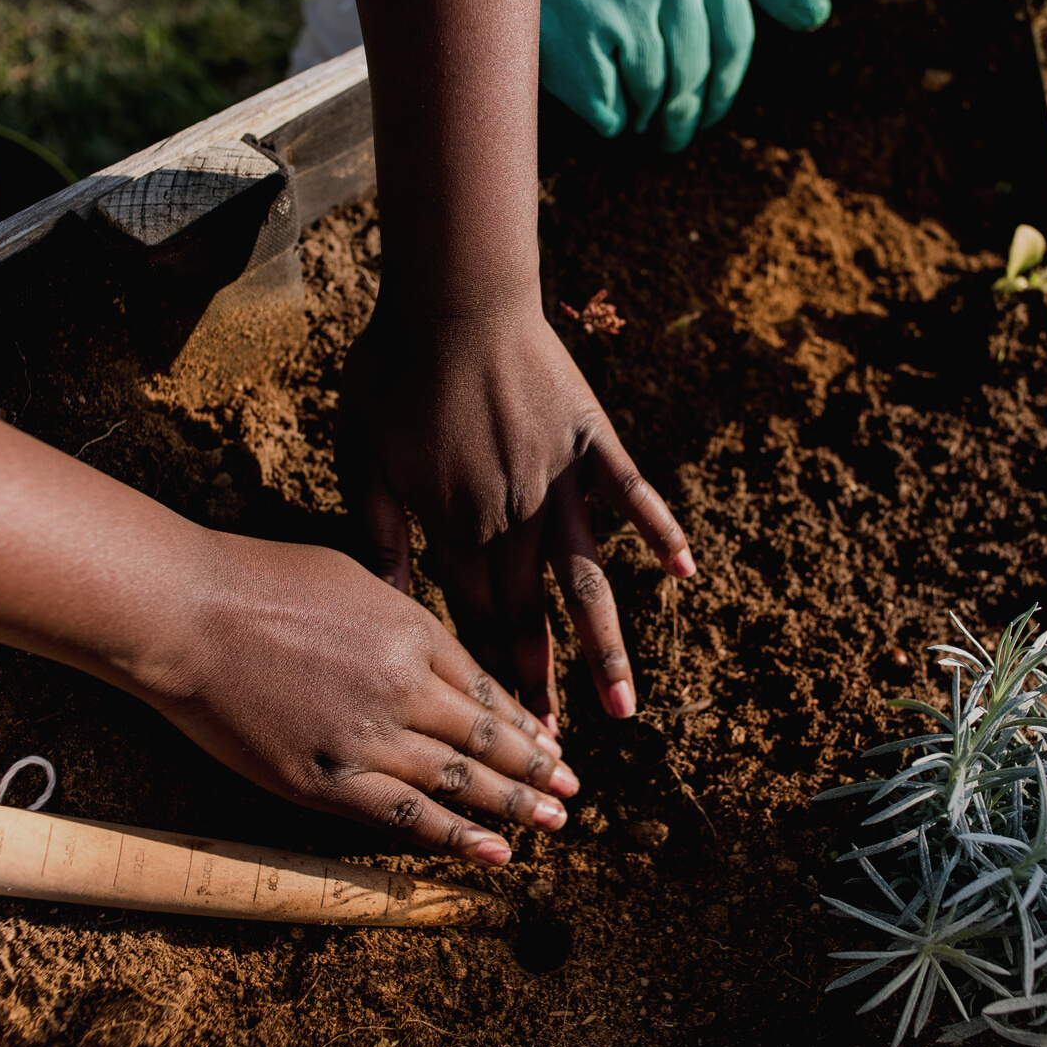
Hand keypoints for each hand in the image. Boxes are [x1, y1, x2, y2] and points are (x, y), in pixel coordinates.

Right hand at [143, 535, 576, 865]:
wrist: (188, 614)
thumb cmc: (259, 581)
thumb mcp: (353, 577)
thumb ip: (402, 618)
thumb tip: (433, 648)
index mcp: (415, 632)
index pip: (485, 689)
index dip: (522, 721)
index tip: (551, 742)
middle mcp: (405, 689)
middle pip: (486, 738)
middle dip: (536, 767)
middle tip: (573, 788)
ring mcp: (368, 738)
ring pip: (459, 780)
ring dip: (512, 804)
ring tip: (552, 822)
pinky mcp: (326, 781)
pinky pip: (404, 816)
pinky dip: (454, 836)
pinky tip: (494, 852)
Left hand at [338, 292, 694, 730]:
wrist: (451, 296)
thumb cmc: (393, 371)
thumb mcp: (362, 456)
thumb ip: (377, 535)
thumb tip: (386, 607)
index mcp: (456, 525)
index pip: (473, 619)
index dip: (485, 677)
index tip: (497, 732)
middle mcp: (515, 516)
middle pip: (528, 615)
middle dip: (539, 685)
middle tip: (554, 749)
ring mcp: (559, 481)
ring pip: (585, 579)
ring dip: (604, 648)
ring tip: (624, 708)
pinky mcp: (592, 440)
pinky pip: (632, 494)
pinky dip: (660, 532)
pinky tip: (685, 573)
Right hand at [540, 0, 830, 151]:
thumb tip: (816, 16)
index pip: (735, 42)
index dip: (723, 90)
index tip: (709, 114)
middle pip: (695, 77)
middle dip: (684, 118)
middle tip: (672, 139)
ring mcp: (626, 4)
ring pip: (654, 96)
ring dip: (646, 117)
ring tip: (636, 119)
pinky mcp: (579, 31)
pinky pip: (609, 108)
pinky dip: (609, 119)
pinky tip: (602, 110)